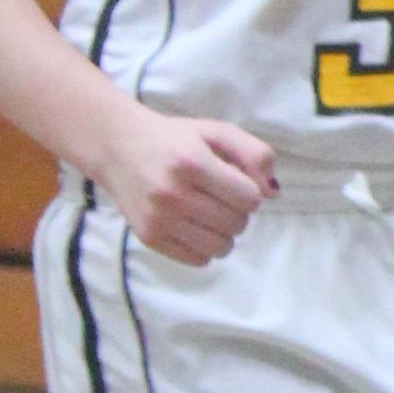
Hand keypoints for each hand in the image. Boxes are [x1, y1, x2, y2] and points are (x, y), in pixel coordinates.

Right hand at [97, 107, 272, 268]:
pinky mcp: (148, 238)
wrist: (120, 149)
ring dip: (226, 233)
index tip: (238, 183)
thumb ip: (255, 155)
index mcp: (192, 163)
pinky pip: (197, 260)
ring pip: (220, 246)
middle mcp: (172, 194)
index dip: (251, 192)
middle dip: (240, 212)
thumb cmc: (176, 139)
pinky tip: (197, 228)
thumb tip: (273, 193)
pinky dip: (206, 247)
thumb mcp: (219, 132)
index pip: (248, 198)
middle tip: (223, 198)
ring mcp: (158, 219)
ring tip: (214, 214)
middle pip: (236, 223)